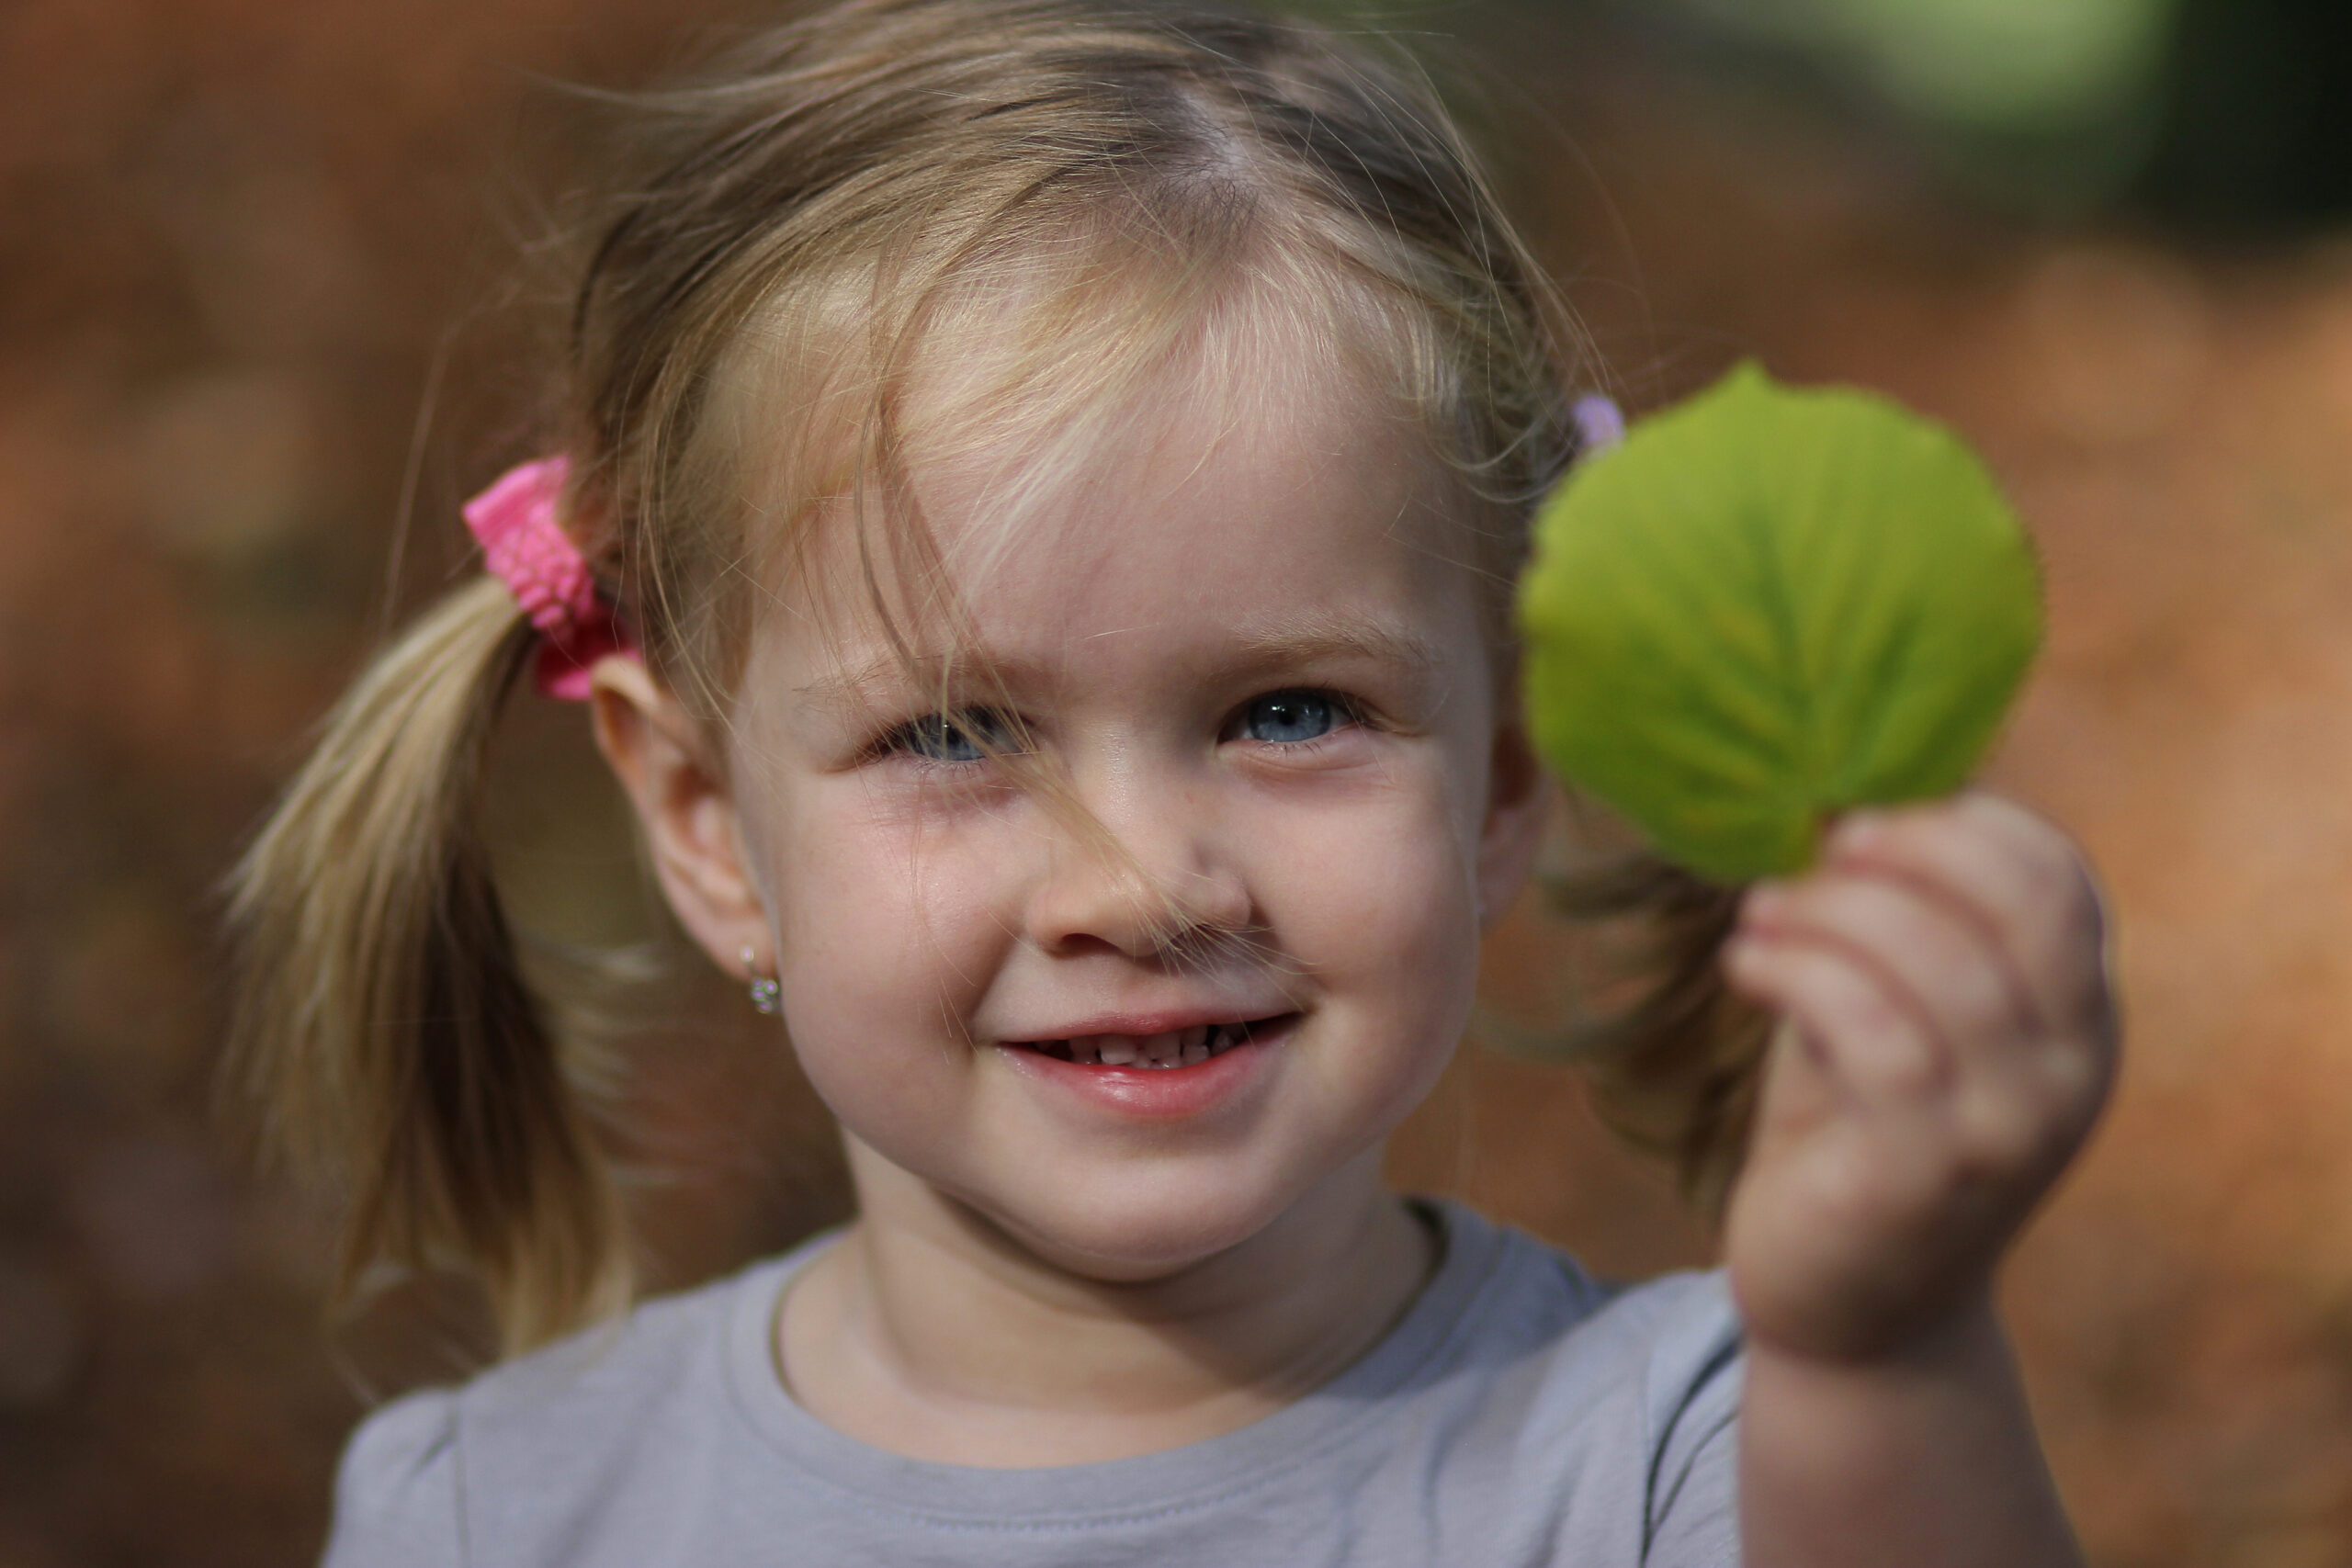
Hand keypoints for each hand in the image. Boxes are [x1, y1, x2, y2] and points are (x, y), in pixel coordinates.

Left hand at [1720, 792, 2115, 1362]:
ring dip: (1834, 915)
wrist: (1850, 1311)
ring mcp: (2005, 1132)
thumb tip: (1832, 807)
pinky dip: (1801, 974)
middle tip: (1818, 844)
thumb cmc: (1857, 1133)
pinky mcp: (1923, 1175)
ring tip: (1759, 912)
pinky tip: (1746, 963)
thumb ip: (1898, 927)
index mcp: (2077, 1020)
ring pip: (1941, 970)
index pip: (2061, 882)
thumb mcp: (1897, 1012)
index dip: (1967, 823)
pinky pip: (1874, 1037)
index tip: (1868, 814)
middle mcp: (2068, 1075)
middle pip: (2015, 912)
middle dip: (1909, 852)